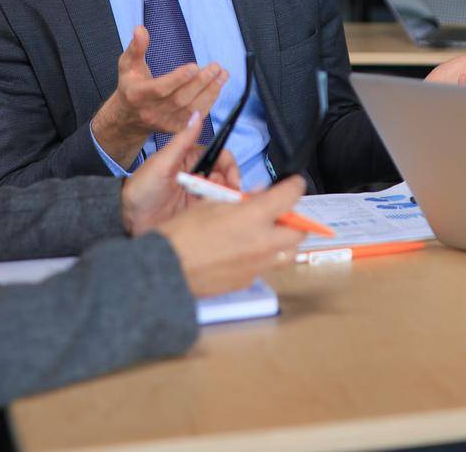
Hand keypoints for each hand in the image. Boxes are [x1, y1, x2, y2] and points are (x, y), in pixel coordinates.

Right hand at [91, 25, 227, 165]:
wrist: (129, 118)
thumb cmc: (130, 86)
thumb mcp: (127, 65)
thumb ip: (136, 48)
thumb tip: (140, 29)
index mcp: (137, 95)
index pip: (159, 89)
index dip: (177, 79)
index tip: (194, 66)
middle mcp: (150, 112)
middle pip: (179, 99)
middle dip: (200, 83)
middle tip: (215, 67)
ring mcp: (164, 122)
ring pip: (190, 109)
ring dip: (209, 91)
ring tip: (222, 74)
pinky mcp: (175, 128)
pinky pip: (195, 116)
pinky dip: (209, 101)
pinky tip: (217, 86)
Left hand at [120, 111, 242, 235]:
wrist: (128, 220)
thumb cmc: (140, 189)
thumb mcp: (162, 163)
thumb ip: (182, 140)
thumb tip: (197, 114)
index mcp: (190, 158)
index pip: (220, 157)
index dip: (230, 167)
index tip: (233, 181)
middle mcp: (197, 174)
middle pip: (226, 176)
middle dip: (231, 185)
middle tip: (228, 198)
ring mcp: (197, 194)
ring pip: (223, 193)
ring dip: (226, 199)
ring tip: (215, 207)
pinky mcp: (196, 211)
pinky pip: (215, 208)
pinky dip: (220, 209)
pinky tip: (213, 215)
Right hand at [157, 176, 307, 297]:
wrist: (166, 268)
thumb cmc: (183, 232)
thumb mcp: (211, 204)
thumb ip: (240, 200)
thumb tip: (258, 196)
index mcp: (253, 217)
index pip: (290, 197)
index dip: (295, 186)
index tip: (294, 184)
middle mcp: (262, 242)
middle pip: (299, 232)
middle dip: (295, 220)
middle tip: (282, 213)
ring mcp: (257, 265)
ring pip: (287, 254)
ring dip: (284, 241)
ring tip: (268, 234)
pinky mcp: (248, 280)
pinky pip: (266, 266)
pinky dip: (263, 256)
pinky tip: (245, 252)